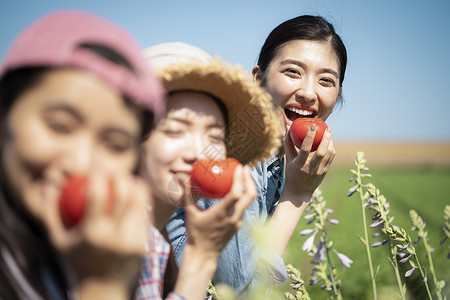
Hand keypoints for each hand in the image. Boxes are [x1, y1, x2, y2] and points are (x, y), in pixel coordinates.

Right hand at [41, 172, 148, 296]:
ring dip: (135, 186)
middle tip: (116, 171)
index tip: (96, 169)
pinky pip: (145, 216)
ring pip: (139, 203)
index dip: (98, 176)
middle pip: (124, 195)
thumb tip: (48, 186)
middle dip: (121, 176)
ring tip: (129, 178)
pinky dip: (141, 203)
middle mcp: (113, 237)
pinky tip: (137, 195)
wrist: (103, 290)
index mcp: (92, 234)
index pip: (97, 196)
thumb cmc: (78, 260)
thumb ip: (50, 213)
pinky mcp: (144, 244)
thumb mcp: (59, 241)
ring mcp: (132, 241)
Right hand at [184, 164, 256, 259]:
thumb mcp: (190, 213)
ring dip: (247, 188)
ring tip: (242, 176)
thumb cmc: (195, 234)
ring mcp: (237, 222)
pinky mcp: (238, 225)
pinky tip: (235, 192)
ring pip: (248, 202)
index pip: (236, 194)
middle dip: (249, 180)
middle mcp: (233, 218)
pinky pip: (243, 208)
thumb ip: (187, 195)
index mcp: (221, 214)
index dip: (240, 179)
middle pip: (250, 196)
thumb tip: (182, 178)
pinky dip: (242, 198)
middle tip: (244, 168)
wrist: (203, 255)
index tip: (238, 167)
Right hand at [282, 125, 334, 202]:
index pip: (305, 149)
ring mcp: (319, 171)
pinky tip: (330, 142)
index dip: (310, 137)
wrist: (299, 192)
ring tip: (329, 132)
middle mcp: (311, 169)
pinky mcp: (325, 172)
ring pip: (329, 154)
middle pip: (321, 151)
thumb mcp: (288, 160)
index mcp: (299, 165)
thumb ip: (288, 145)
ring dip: (330, 142)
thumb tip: (287, 129)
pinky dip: (331, 148)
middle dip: (326, 137)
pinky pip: (331, 157)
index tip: (313, 126)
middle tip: (328, 127)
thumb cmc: (292, 174)